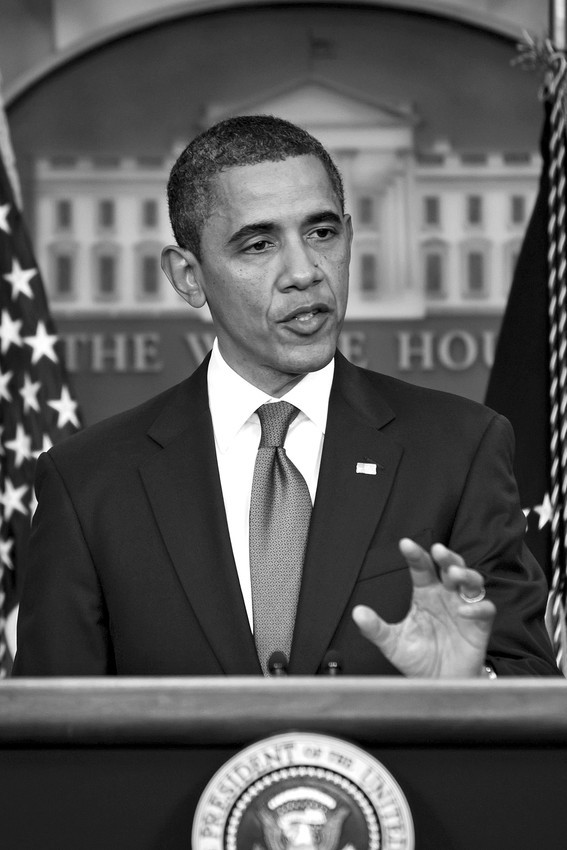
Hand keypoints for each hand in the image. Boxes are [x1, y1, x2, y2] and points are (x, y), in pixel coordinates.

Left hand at [352, 538, 495, 677]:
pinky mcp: (479, 626)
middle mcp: (446, 596)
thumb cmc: (419, 659)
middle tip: (438, 551)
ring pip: (472, 582)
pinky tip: (463, 611)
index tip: (405, 544)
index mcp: (425, 594)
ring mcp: (464, 608)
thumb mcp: (393, 643)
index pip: (421, 569)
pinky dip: (476, 608)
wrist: (439, 685)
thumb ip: (376, 628)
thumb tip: (357, 613)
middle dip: (446, 556)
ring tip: (454, 574)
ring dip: (465, 574)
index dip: (415, 555)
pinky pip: (485, 610)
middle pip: (450, 567)